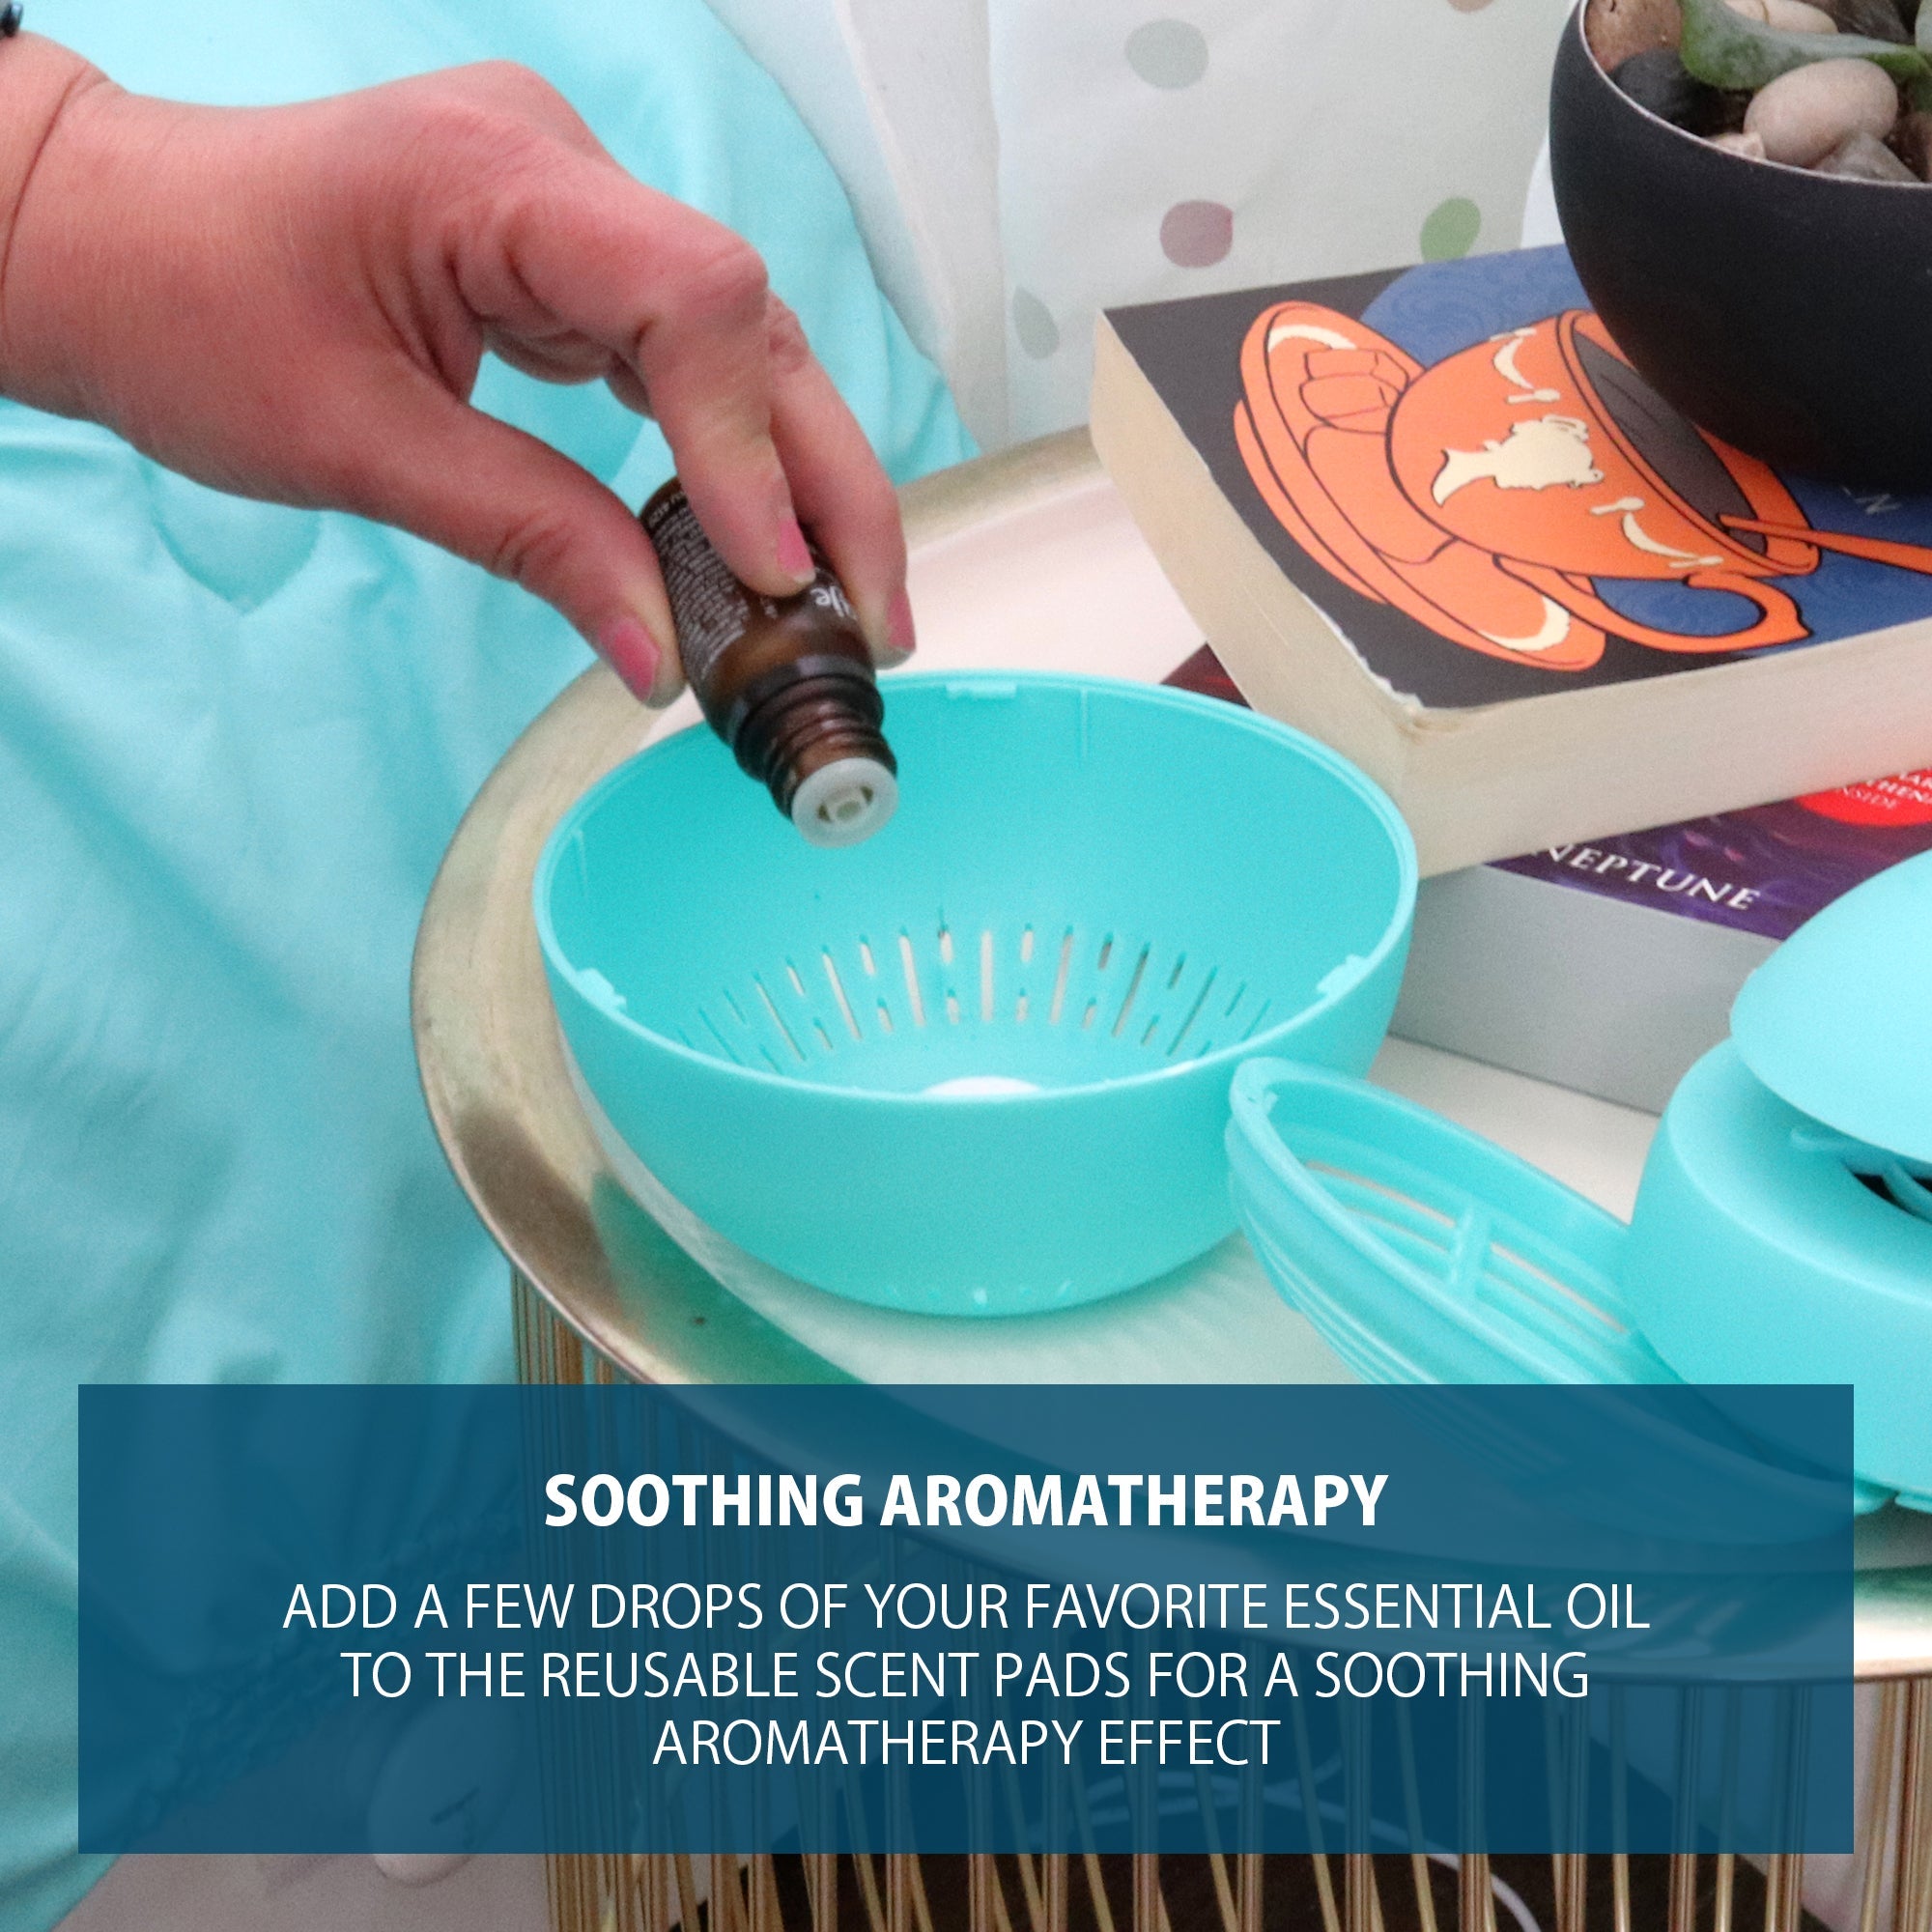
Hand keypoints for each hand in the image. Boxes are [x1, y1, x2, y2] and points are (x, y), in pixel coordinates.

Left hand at [0, 40, 914, 700]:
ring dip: (803, 478)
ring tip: (847, 603)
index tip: (770, 581)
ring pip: (742, 344)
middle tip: (876, 620)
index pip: (690, 293)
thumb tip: (659, 657)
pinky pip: (687, 357)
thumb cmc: (187, 310)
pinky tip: (765, 547)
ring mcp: (573, 211)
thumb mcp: (355, 446)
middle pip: (752, 322)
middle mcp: (561, 171)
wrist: (110, 244)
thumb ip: (528, 538)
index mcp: (496, 175)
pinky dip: (734, 458)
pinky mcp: (569, 259)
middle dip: (827, 481)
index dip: (750, 446)